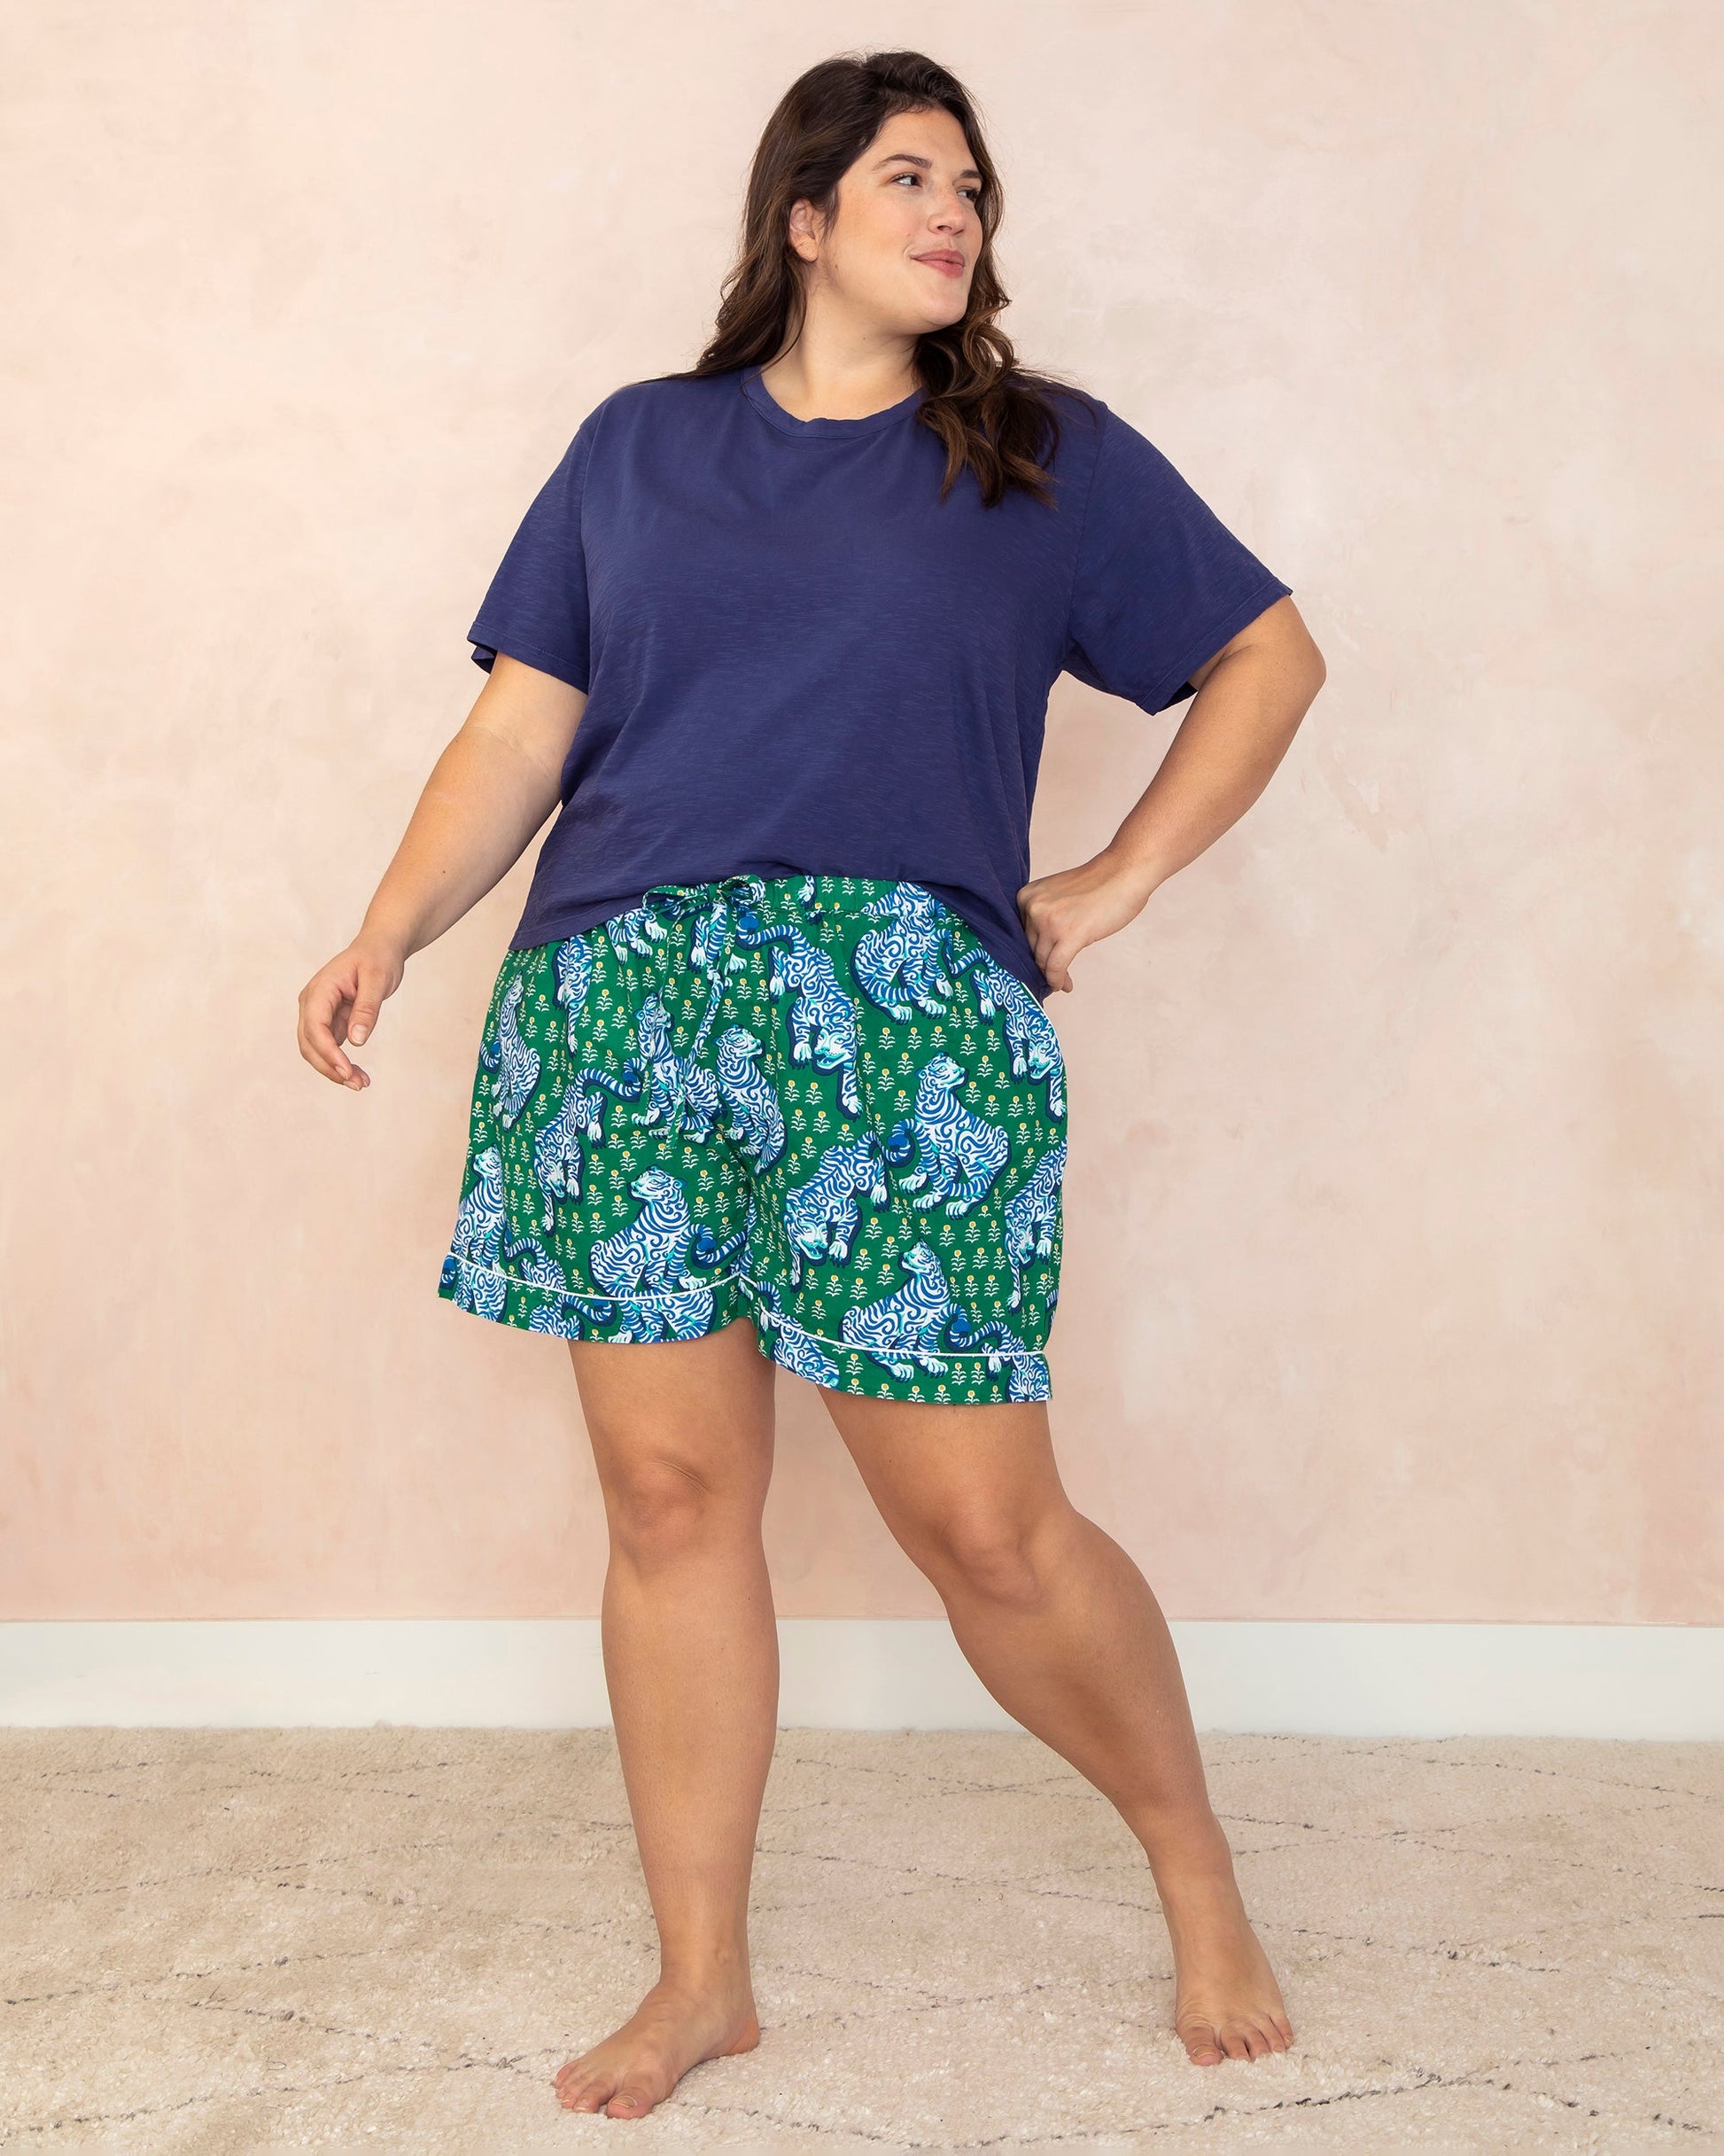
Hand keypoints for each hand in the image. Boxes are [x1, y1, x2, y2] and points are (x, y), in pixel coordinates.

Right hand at [297, 935, 406, 1089]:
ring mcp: (318, 1013)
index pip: (314, 1026)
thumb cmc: (378, 958)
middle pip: (309, 1043)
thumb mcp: (378, 980)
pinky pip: (329, 1047)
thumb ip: (367, 1009)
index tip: (347, 1071)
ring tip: (361, 1084)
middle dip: (329, 1067)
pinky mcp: (329, 1021)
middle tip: (357, 1084)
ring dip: (334, 1069)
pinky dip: (340, 1063)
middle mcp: (312, 1002)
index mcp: (320, 989)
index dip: (328, 1052)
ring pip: (316, 1049)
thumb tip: (356, 1041)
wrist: (379, 947)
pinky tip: (358, 1075)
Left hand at [1016, 852, 1159, 993]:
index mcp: (1026, 896)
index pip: (1023, 933)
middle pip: (1032, 948)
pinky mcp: (1069, 935)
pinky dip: (1057, 980)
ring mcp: (1049, 922)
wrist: (1123, 873)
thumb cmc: (1098, 884)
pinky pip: (1056, 967)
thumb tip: (1041, 949)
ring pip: (1043, 960)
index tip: (1043, 962)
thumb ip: (1045, 915)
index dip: (1033, 951)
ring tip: (1063, 982)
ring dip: (1052, 976)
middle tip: (1055, 976)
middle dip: (1043, 964)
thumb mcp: (1057, 895)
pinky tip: (1064, 985)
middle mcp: (1033, 908)